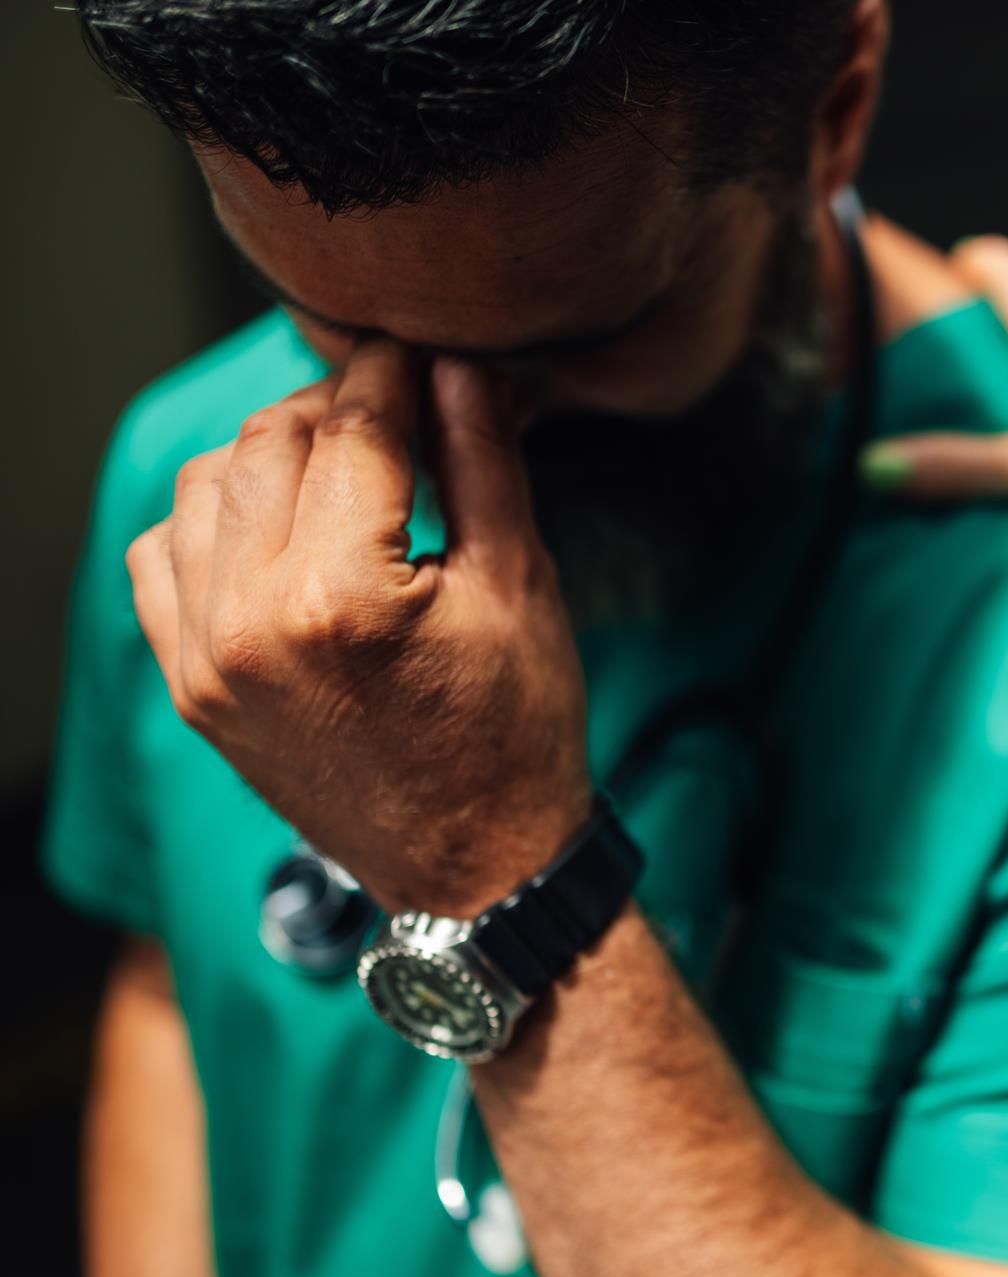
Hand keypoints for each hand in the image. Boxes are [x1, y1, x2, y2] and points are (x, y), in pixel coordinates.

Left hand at [126, 340, 591, 917]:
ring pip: (204, 487)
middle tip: (393, 405)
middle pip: (270, 443)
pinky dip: (208, 522)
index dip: (395, 372)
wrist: (475, 864)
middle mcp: (251, 624)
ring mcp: (207, 662)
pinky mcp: (192, 691)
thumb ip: (480, 461)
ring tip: (335, 467)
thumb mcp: (519, 588)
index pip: (355, 428)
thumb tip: (457, 363)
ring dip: (268, 455)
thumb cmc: (516, 733)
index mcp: (343, 597)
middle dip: (335, 404)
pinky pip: (159, 562)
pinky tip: (269, 531)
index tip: (420, 352)